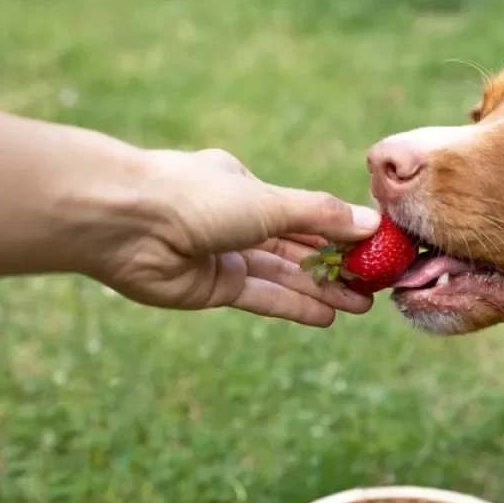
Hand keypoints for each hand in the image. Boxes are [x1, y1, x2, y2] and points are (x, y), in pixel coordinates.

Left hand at [95, 148, 380, 325]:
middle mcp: (234, 220)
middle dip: (336, 266)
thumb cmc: (195, 196)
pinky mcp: (211, 288)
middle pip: (296, 247)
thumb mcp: (269, 202)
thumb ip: (320, 217)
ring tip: (363, 305)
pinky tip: (327, 317)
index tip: (375, 247)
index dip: (339, 231)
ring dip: (322, 290)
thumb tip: (372, 223)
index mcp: (244, 186)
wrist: (126, 223)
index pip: (303, 212)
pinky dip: (293, 306)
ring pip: (283, 275)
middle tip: (376, 285)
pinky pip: (261, 298)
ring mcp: (222, 256)